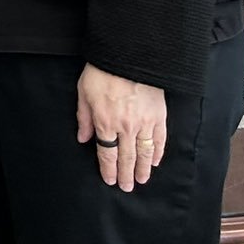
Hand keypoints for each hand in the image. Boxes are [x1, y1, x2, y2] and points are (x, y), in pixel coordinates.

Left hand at [75, 62, 167, 190]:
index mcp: (105, 122)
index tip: (110, 180)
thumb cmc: (101, 72)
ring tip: (141, 180)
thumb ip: (84, 118)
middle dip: (126, 174)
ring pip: (144, 152)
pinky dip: (158, 153)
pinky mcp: (159, 116)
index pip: (107, 153)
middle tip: (126, 188)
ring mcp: (145, 123)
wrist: (127, 56)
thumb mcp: (83, 93)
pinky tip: (155, 161)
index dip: (108, 168)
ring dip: (142, 168)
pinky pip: (160, 139)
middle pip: (126, 157)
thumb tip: (83, 139)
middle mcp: (126, 127)